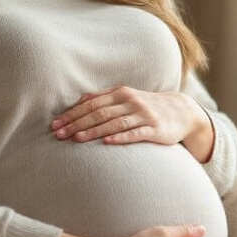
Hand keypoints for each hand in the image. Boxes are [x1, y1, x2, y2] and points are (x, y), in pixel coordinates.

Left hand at [51, 86, 207, 147]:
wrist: (181, 111)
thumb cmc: (147, 106)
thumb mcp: (126, 97)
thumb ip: (104, 98)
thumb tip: (79, 100)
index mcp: (121, 93)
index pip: (91, 104)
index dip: (72, 114)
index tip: (56, 124)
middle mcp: (131, 102)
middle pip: (99, 113)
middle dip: (77, 124)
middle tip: (59, 134)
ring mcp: (143, 115)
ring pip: (114, 123)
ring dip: (94, 131)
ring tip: (76, 139)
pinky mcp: (155, 130)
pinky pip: (135, 134)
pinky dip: (121, 137)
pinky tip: (107, 142)